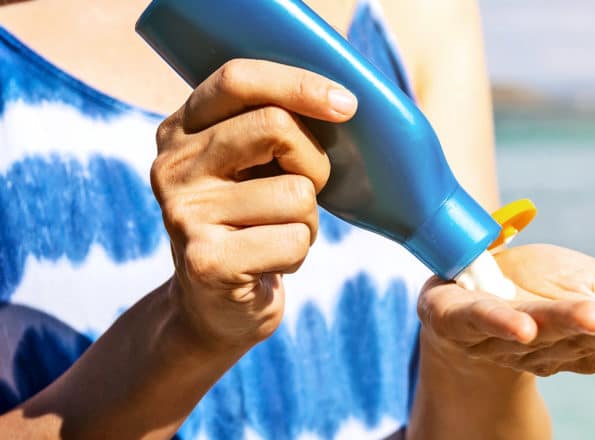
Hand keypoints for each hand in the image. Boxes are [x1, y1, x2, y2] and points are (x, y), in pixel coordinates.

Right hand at [152, 59, 357, 348]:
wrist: (214, 307)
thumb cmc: (251, 224)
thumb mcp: (251, 167)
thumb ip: (274, 128)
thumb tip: (340, 104)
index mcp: (182, 129)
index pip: (238, 80)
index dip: (298, 84)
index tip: (347, 106)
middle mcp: (173, 165)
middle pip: (276, 127)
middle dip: (314, 163)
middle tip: (305, 191)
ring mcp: (184, 213)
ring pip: (297, 193)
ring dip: (307, 221)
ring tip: (276, 235)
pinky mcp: (205, 261)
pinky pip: (294, 240)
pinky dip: (298, 254)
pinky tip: (268, 264)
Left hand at [418, 244, 594, 376]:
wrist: (466, 281)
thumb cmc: (539, 288)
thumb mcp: (593, 286)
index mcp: (581, 341)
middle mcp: (543, 346)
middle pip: (579, 336)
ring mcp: (498, 336)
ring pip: (536, 329)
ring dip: (563, 324)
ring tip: (591, 317)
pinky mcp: (458, 319)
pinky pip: (480, 321)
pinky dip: (501, 324)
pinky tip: (522, 327)